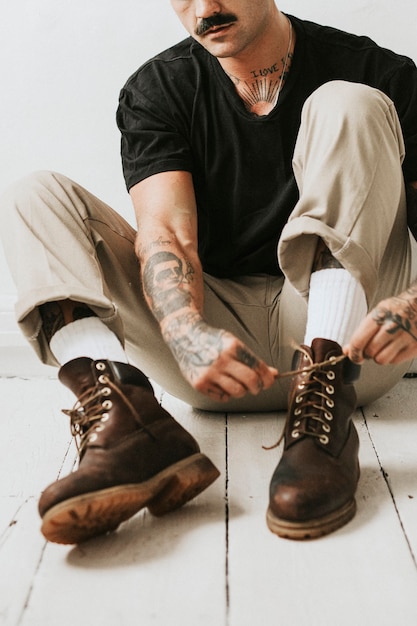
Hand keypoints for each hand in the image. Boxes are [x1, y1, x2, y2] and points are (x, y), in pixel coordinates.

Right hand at [162, 313, 277, 401]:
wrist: (186, 337)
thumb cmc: (213, 341)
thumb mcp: (234, 344)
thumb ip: (252, 360)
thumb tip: (273, 374)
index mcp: (233, 347)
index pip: (258, 368)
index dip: (268, 378)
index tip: (268, 381)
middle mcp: (221, 360)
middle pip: (251, 382)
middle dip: (257, 387)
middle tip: (255, 386)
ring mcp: (209, 373)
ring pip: (238, 392)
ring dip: (241, 391)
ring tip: (235, 383)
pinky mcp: (200, 384)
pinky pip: (222, 397)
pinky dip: (225, 393)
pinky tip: (220, 383)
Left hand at [344, 289, 416, 364]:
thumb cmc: (396, 310)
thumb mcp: (377, 314)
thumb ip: (361, 332)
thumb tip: (347, 351)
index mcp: (379, 315)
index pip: (359, 340)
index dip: (353, 352)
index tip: (354, 356)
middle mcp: (393, 326)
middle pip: (370, 351)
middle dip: (367, 353)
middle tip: (371, 348)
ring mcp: (405, 337)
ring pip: (382, 359)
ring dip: (379, 357)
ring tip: (383, 348)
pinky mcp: (415, 347)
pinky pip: (395, 361)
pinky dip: (392, 358)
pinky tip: (394, 348)